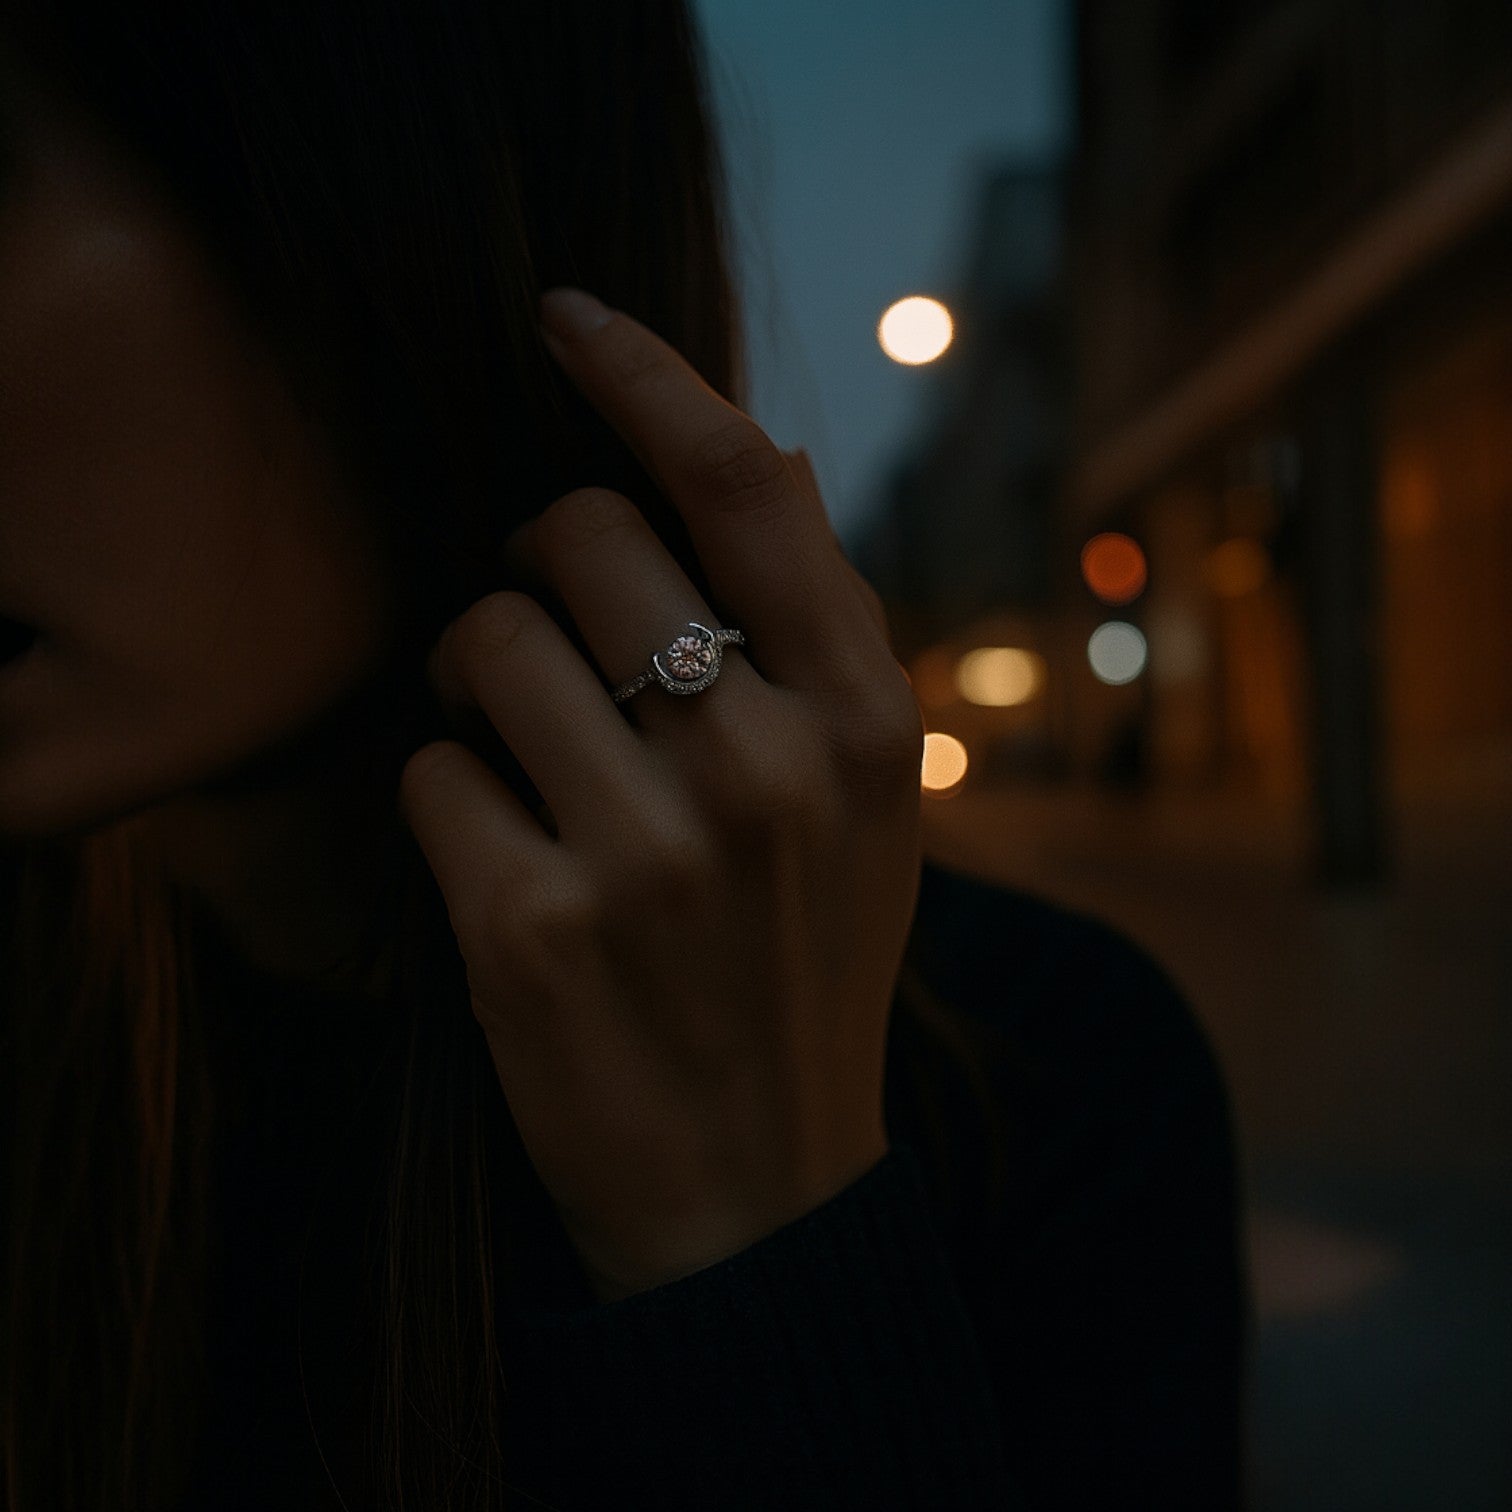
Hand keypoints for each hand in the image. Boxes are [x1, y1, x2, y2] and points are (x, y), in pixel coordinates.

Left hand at [397, 288, 923, 1302]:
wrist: (761, 1187)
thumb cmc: (806, 965)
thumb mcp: (866, 800)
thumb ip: (818, 633)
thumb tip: (749, 448)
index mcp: (865, 721)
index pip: (742, 483)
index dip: (644, 376)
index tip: (566, 319)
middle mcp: (767, 768)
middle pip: (578, 536)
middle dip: (541, 562)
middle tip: (552, 630)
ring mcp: (648, 852)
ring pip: (483, 641)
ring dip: (481, 680)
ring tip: (531, 753)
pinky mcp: (532, 930)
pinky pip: (429, 771)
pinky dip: (450, 797)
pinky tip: (507, 861)